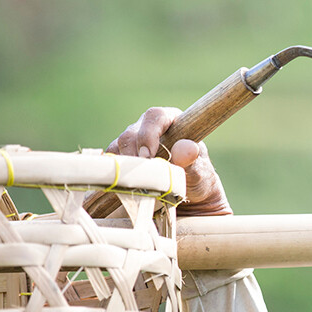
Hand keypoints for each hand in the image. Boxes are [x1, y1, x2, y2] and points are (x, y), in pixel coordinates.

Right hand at [108, 107, 232, 216]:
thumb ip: (192, 160)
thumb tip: (186, 147)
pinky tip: (125, 182)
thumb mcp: (200, 172)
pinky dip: (115, 169)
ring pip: (118, 146)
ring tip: (137, 182)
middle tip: (141, 174)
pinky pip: (111, 158)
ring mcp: (135, 140)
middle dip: (133, 154)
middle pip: (131, 133)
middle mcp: (150, 127)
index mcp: (172, 121)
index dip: (148, 134)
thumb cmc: (198, 179)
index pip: (155, 116)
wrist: (189, 195)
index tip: (148, 156)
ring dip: (124, 164)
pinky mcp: (123, 155)